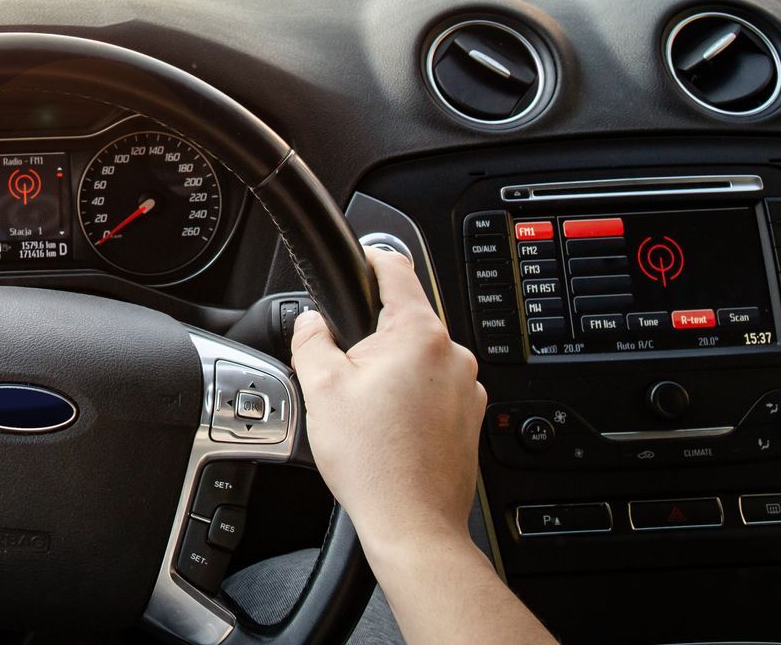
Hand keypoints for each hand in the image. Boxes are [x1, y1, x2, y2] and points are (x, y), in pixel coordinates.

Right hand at [290, 246, 484, 552]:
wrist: (412, 523)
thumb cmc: (374, 462)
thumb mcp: (320, 387)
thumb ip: (311, 338)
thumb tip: (312, 322)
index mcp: (419, 334)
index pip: (396, 268)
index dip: (371, 257)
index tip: (360, 256)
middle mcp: (453, 354)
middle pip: (404, 320)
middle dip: (372, 337)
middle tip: (345, 374)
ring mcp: (466, 387)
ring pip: (419, 358)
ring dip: (392, 371)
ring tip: (366, 412)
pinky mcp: (469, 417)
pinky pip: (434, 389)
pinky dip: (411, 398)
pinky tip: (388, 429)